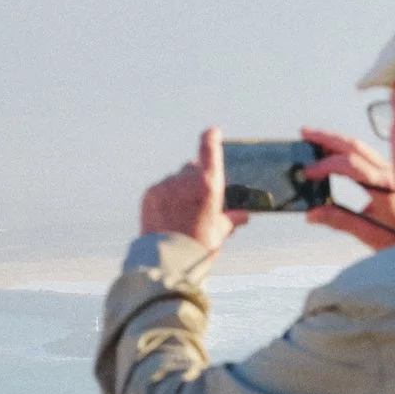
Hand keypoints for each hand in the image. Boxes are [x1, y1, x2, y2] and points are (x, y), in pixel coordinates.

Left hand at [139, 127, 243, 260]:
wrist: (167, 261)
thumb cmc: (199, 248)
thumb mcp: (220, 234)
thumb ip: (231, 220)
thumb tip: (243, 215)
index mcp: (208, 184)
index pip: (209, 149)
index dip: (212, 138)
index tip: (214, 132)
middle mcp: (186, 180)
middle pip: (192, 167)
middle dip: (196, 177)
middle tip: (198, 199)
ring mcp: (166, 185)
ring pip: (176, 179)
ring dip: (180, 188)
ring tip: (182, 214)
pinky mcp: (151, 193)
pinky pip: (161, 189)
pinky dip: (166, 197)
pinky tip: (169, 215)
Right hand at [299, 123, 394, 249]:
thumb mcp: (373, 236)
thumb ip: (342, 222)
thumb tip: (311, 213)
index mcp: (387, 186)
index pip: (350, 165)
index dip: (325, 166)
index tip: (307, 173)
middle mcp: (392, 173)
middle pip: (356, 146)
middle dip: (328, 138)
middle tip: (305, 133)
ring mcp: (394, 172)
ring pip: (363, 148)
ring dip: (337, 141)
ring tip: (315, 138)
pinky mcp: (394, 176)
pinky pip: (369, 156)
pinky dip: (348, 150)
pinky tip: (335, 153)